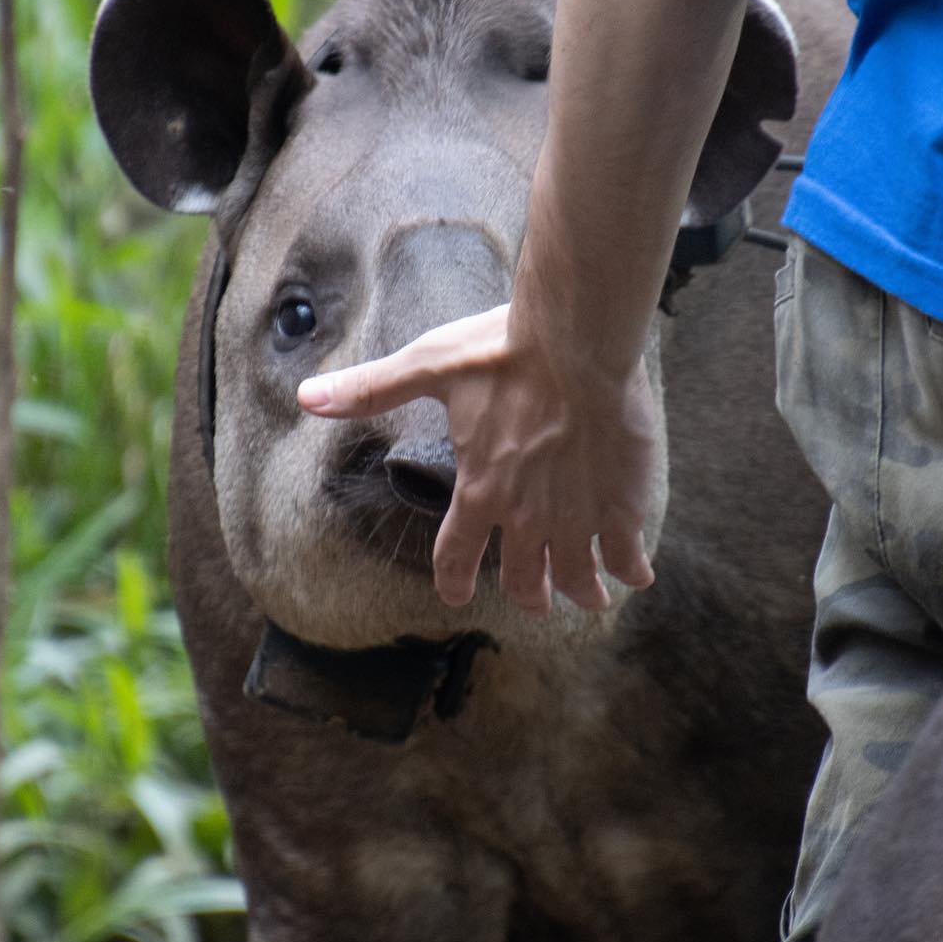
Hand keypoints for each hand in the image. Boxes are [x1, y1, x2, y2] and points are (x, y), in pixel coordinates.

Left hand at [297, 304, 657, 611]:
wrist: (576, 341)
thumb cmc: (502, 350)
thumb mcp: (427, 366)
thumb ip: (370, 390)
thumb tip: (306, 396)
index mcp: (478, 489)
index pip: (455, 555)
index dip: (454, 581)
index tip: (456, 597)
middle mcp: (525, 516)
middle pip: (524, 580)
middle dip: (530, 596)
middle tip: (538, 601)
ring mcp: (576, 515)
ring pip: (577, 576)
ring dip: (582, 592)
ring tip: (592, 597)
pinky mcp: (622, 503)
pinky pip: (626, 553)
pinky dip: (630, 569)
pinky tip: (636, 575)